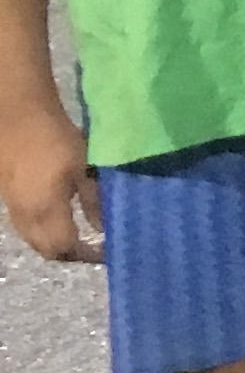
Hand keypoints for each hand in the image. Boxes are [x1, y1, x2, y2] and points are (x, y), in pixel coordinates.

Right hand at [0, 99, 100, 263]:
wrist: (16, 117)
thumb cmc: (55, 139)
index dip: (87, 255)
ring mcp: (12, 208)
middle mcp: (25, 216)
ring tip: (78, 234)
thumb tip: (103, 229)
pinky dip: (42, 232)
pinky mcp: (7, 198)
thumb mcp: (84, 169)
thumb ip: (94, 201)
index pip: (65, 248)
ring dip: (54, 244)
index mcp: (46, 210)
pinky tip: (59, 219)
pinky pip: (24, 227)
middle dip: (70, 254)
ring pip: (33, 240)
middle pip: (46, 250)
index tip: (107, 251)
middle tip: (94, 247)